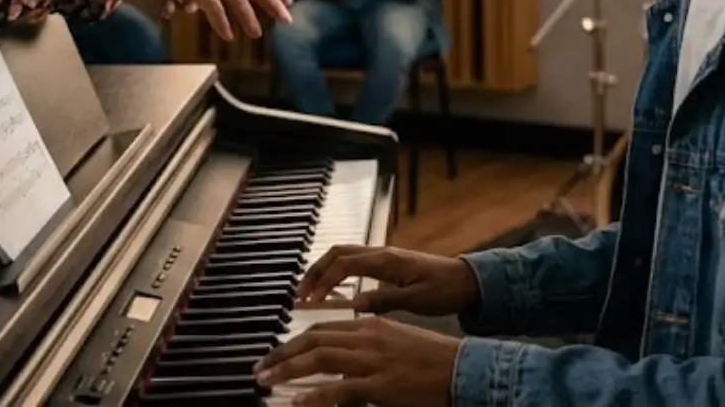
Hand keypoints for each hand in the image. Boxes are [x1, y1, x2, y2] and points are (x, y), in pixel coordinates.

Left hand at [255, 316, 461, 405]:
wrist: (465, 369)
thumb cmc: (433, 360)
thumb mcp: (396, 344)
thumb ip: (367, 349)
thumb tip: (342, 365)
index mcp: (370, 326)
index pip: (321, 329)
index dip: (294, 342)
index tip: (275, 354)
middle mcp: (367, 338)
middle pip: (313, 340)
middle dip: (281, 354)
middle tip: (260, 368)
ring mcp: (373, 361)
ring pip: (319, 358)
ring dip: (287, 368)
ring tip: (266, 380)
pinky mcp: (381, 385)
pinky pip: (339, 389)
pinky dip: (315, 395)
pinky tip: (297, 402)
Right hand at [297, 244, 479, 316]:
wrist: (467, 281)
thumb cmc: (445, 290)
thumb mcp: (417, 300)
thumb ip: (384, 300)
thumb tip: (354, 306)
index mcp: (387, 261)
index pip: (344, 264)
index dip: (324, 281)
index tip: (309, 300)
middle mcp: (381, 253)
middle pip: (337, 253)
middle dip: (315, 271)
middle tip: (299, 294)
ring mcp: (383, 256)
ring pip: (343, 254)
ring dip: (323, 270)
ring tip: (309, 291)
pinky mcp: (386, 263)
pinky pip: (353, 261)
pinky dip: (336, 271)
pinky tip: (331, 289)